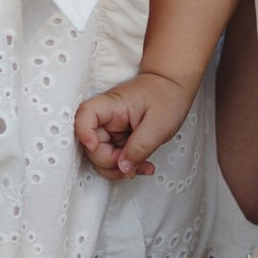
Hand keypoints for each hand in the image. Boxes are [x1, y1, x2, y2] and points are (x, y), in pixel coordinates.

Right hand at [75, 68, 195, 177]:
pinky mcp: (116, 138)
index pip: (86, 114)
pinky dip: (125, 165)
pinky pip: (112, 156)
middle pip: (91, 144)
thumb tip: (123, 167)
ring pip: (100, 155)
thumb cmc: (167, 97)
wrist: (173, 89)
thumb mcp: (159, 126)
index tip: (94, 146)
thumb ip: (140, 147)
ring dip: (118, 168)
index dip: (84, 132)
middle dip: (110, 162)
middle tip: (133, 165)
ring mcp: (110, 129)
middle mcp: (106, 117)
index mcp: (113, 105)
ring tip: (141, 167)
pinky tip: (141, 164)